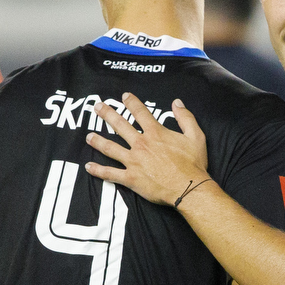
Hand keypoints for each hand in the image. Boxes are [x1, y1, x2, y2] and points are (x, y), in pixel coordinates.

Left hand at [85, 94, 209, 206]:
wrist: (189, 188)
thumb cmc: (193, 164)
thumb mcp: (196, 136)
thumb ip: (186, 117)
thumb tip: (177, 102)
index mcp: (155, 133)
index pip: (140, 112)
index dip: (131, 102)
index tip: (124, 96)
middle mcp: (141, 144)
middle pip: (120, 125)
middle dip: (107, 114)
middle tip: (97, 107)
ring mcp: (133, 161)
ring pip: (110, 148)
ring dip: (98, 141)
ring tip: (88, 136)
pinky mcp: (130, 178)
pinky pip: (110, 173)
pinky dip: (98, 171)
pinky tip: (89, 167)